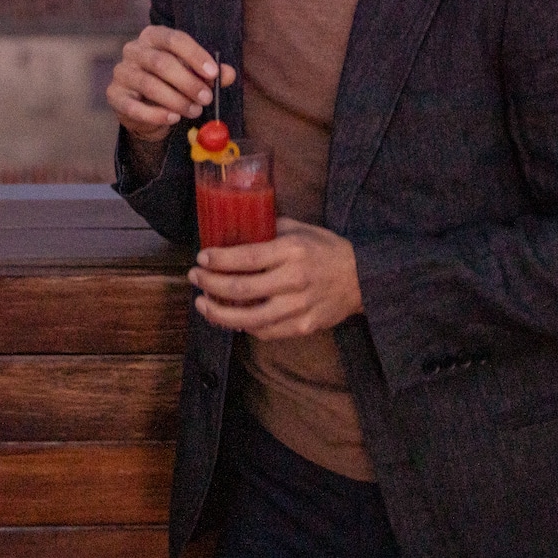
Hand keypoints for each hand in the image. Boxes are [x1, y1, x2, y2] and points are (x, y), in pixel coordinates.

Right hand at [106, 26, 237, 142]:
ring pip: (149, 85)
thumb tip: (229, 74)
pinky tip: (173, 118)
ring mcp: (121, 72)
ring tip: (195, 111)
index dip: (195, 55)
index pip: (174, 39)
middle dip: (188, 82)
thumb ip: (210, 74)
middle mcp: (133, 50)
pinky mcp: (114, 95)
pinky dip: (156, 115)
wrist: (146, 108)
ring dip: (176, 100)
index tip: (214, 73)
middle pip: (161, 63)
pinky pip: (134, 106)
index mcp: (152, 36)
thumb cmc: (172, 83)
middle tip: (207, 98)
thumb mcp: (193, 74)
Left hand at [187, 219, 362, 339]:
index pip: (246, 257)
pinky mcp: (302, 327)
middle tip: (194, 278)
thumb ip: (269, 228)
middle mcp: (294, 280)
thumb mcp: (301, 229)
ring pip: (249, 318)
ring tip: (202, 304)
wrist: (363, 279)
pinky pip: (265, 331)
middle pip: (241, 288)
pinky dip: (243, 326)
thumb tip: (236, 225)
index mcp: (292, 251)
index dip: (219, 260)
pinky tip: (230, 317)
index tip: (201, 258)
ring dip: (219, 313)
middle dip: (210, 284)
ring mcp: (298, 307)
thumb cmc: (327, 250)